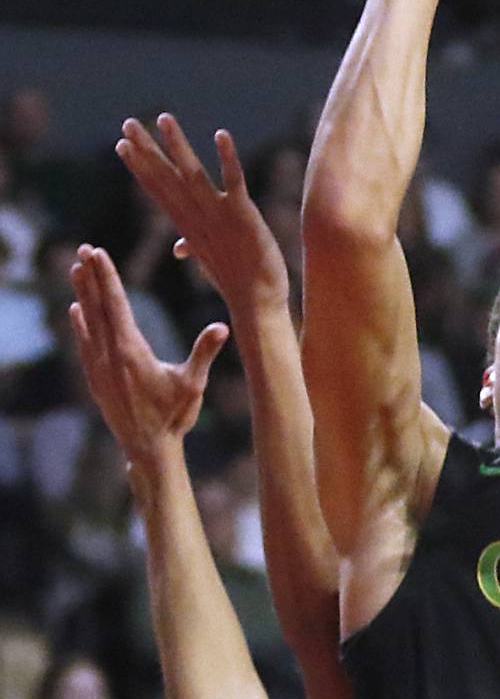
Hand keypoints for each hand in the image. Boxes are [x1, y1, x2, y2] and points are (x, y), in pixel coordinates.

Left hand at [69, 245, 227, 464]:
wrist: (148, 449)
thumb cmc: (174, 416)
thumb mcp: (193, 384)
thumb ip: (204, 352)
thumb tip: (223, 325)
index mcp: (131, 351)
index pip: (116, 304)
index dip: (107, 277)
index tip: (99, 253)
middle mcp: (108, 355)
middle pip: (97, 307)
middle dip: (91, 277)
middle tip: (84, 250)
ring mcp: (98, 367)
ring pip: (87, 322)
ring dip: (82, 295)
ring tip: (77, 270)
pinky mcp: (95, 379)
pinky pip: (84, 343)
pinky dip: (79, 324)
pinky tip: (76, 311)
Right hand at [117, 115, 289, 313]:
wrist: (257, 303)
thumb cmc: (235, 280)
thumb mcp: (208, 258)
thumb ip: (192, 245)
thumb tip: (178, 247)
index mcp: (188, 226)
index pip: (159, 190)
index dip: (141, 166)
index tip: (122, 144)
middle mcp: (197, 219)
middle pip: (167, 178)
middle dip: (147, 151)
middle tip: (128, 123)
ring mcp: (218, 216)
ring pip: (193, 174)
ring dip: (178, 145)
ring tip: (164, 118)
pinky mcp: (243, 215)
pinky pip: (234, 181)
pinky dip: (227, 158)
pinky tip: (220, 134)